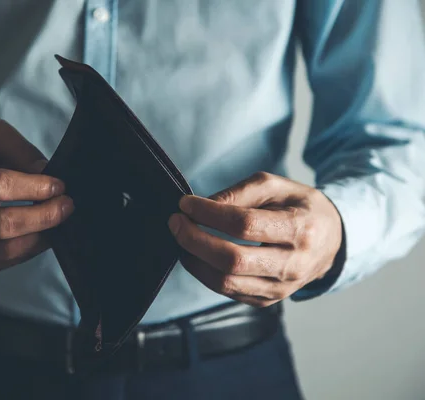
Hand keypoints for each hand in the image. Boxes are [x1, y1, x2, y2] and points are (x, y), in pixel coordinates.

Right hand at [0, 119, 73, 275]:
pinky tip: (44, 235)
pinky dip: (31, 251)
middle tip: (67, 206)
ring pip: (5, 249)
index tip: (59, 185)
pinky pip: (5, 263)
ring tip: (60, 221)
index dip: (32, 187)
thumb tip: (43, 172)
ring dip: (40, 236)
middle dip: (42, 215)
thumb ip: (18, 148)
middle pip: (1, 224)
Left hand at [168, 172, 341, 306]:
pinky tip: (197, 255)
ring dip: (194, 259)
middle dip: (194, 240)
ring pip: (225, 282)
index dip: (209, 214)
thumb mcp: (276, 186)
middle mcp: (294, 264)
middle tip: (176, 222)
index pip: (244, 225)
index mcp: (301, 229)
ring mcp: (281, 288)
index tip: (186, 203)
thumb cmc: (300, 207)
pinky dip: (204, 273)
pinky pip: (228, 292)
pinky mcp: (268, 300)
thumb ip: (239, 193)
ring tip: (181, 238)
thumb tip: (201, 206)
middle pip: (232, 260)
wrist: (331, 240)